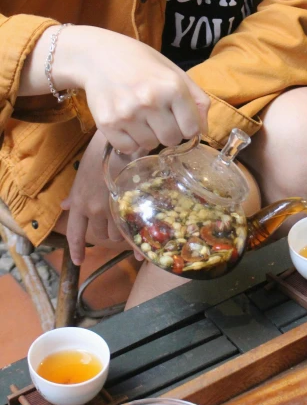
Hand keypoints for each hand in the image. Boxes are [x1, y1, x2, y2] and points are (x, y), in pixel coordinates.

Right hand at [56, 26, 209, 154]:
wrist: (98, 56)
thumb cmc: (141, 63)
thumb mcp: (174, 73)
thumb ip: (197, 100)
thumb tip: (204, 130)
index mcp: (173, 87)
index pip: (191, 129)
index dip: (187, 127)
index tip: (178, 119)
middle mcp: (150, 101)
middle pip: (171, 140)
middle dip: (168, 133)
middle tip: (158, 118)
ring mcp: (127, 114)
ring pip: (149, 145)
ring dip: (148, 136)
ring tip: (140, 117)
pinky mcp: (107, 124)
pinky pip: (128, 148)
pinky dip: (130, 141)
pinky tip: (127, 124)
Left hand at [61, 129, 142, 264]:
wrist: (121, 142)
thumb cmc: (100, 154)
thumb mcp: (82, 174)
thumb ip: (75, 195)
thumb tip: (65, 206)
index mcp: (79, 203)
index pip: (74, 233)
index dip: (76, 249)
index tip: (78, 261)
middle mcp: (94, 210)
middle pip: (100, 234)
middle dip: (107, 232)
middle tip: (114, 221)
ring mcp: (113, 208)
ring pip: (118, 232)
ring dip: (123, 229)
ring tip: (130, 218)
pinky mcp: (131, 205)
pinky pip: (133, 229)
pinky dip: (137, 238)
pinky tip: (143, 247)